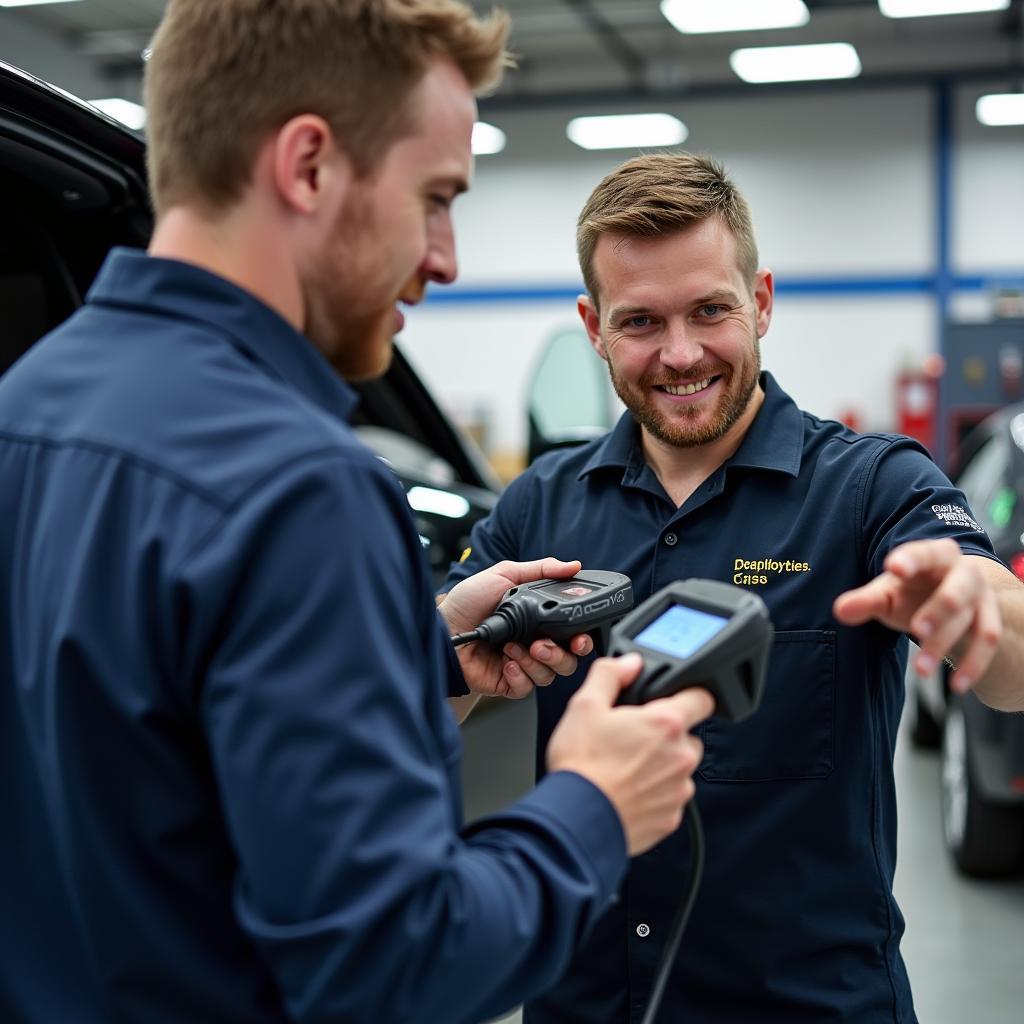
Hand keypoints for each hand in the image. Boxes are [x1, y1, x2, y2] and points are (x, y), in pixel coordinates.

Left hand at [438, 558, 594, 698]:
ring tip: (513, 648)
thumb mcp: (505, 575)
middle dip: (560, 654)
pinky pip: (527, 688)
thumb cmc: (469, 601)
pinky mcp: (508, 682)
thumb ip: (541, 569)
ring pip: (550, 675)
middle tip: (542, 644)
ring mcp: (522, 664)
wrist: (442, 627)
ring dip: (535, 662)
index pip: (573, 634)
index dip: (582, 639)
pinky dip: (519, 675)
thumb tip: (573, 565)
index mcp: (540, 620)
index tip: (580, 637)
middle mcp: (535, 643)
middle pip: (568, 660)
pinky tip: (505, 662)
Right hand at [547, 653, 713, 855]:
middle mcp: (681, 757)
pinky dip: (653, 794)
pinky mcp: (671, 818)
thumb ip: (610, 674)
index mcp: (665, 724)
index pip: (702, 698)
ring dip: (660, 766)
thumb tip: (630, 663)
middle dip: (666, 735)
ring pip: (679, 769)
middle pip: (688, 736)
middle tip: (633, 738)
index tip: (674, 700)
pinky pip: (670, 798)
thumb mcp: (585, 705)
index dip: (689, 695)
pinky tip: (626, 791)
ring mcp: (679, 790)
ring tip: (624, 768)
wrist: (576, 820)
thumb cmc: (581, 765)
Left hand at [833, 538, 1000, 693]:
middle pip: (954, 591)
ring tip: (921, 669)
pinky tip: (956, 685)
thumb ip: (865, 601)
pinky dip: (973, 665)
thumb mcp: (888, 593)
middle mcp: (964, 572)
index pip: (923, 553)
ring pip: (968, 621)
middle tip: (917, 630)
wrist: (955, 598)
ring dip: (946, 644)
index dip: (910, 560)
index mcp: (934, 555)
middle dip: (937, 611)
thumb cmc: (913, 591)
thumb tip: (840, 610)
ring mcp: (981, 598)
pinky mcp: (990, 621)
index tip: (894, 568)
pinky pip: (987, 643)